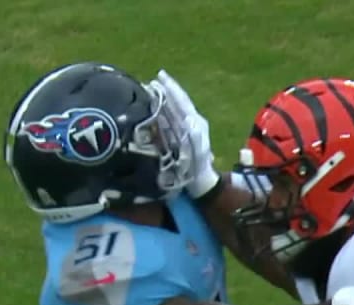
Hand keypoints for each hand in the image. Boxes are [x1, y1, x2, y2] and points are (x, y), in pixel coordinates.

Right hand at [152, 69, 220, 197]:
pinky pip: (171, 119)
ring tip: (153, 88)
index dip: (172, 87)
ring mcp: (187, 128)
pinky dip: (163, 110)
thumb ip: (193, 132)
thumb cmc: (197, 166)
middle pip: (178, 101)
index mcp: (195, 122)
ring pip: (174, 109)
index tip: (160, 75)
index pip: (182, 100)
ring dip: (164, 98)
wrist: (200, 180)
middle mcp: (192, 122)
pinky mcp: (182, 136)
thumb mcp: (197, 148)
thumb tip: (185, 117)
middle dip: (167, 89)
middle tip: (154, 79)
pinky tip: (156, 108)